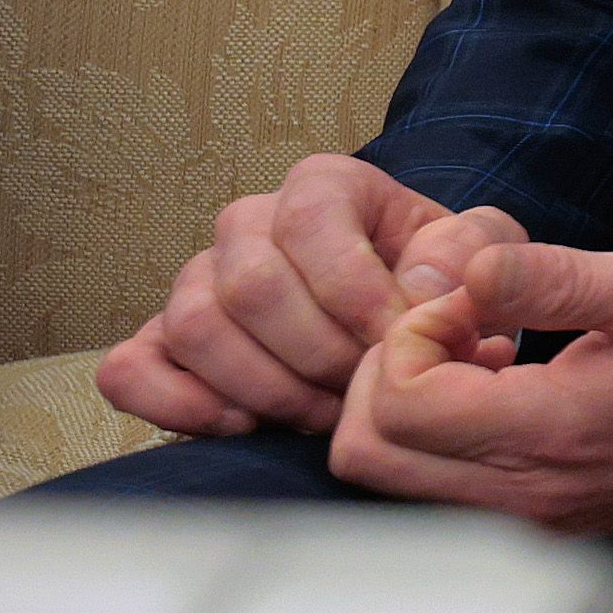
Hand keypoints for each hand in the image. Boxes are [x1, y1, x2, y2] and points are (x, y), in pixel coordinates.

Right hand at [91, 157, 509, 439]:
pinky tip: (244, 426)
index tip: (395, 343)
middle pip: (251, 285)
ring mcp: (196, 283)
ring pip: (195, 327)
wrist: (403, 324)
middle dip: (316, 354)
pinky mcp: (162, 342)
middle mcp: (248, 225)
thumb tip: (418, 287)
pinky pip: (130, 369)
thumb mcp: (482, 252)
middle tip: (363, 391)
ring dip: (266, 387)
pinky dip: (178, 404)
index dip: (354, 294)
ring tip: (325, 413)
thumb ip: (469, 252)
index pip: (310, 225)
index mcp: (322, 187)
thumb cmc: (439, 284)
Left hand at [332, 238, 612, 538]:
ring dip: (416, 402)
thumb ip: (557, 276)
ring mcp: (535, 517)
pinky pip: (446, 487)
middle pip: (368, 455)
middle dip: (386, 373)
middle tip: (457, 323)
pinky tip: (512, 382)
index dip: (408, 335)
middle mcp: (528, 494)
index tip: (472, 299)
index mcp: (551, 432)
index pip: (394, 407)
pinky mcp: (548, 520)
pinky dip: (449, 431)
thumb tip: (466, 268)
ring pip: (399, 477)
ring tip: (486, 350)